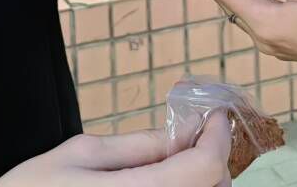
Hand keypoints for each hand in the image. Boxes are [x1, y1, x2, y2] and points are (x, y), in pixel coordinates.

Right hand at [0, 112, 230, 186]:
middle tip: (194, 137)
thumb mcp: (79, 156)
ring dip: (200, 182)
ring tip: (177, 160)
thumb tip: (182, 132)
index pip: (205, 167)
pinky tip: (161, 183)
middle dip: (211, 159)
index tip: (216, 116)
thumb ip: (137, 145)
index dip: (218, 136)